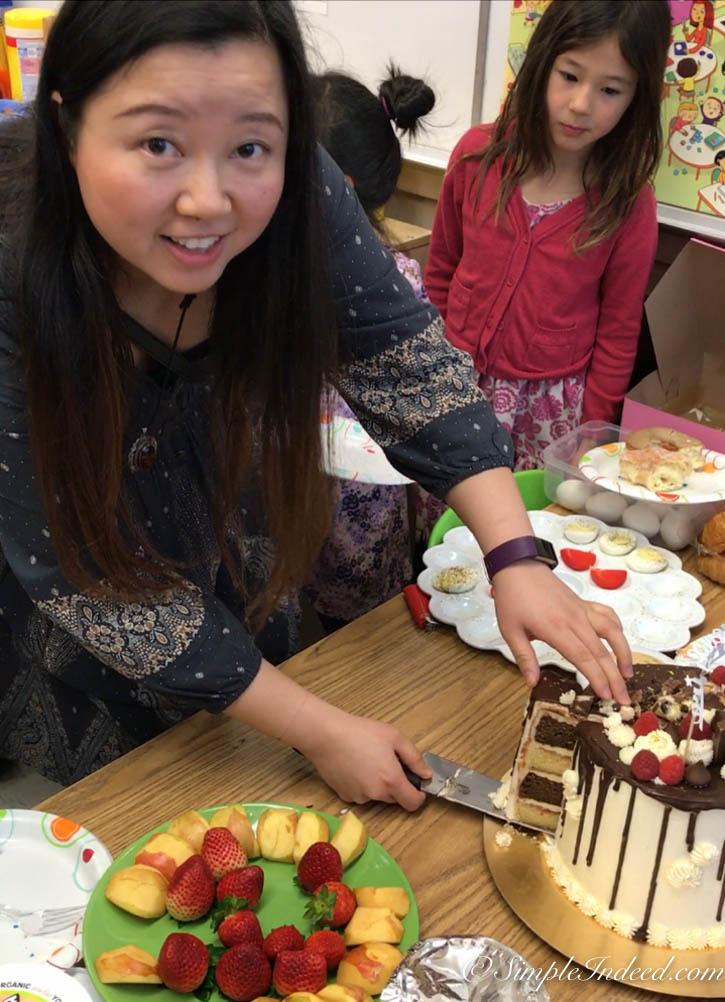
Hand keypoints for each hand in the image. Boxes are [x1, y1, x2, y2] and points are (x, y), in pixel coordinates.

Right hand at [297, 710, 430, 810]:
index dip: (418, 795)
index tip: (416, 783)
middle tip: (388, 762)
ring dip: (378, 784)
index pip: (413, 803)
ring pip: (377, 796)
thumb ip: (414, 758)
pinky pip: (361, 794)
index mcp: (392, 781)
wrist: (326, 735)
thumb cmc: (360, 732)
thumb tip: (426, 773)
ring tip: (368, 760)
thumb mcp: (394, 737)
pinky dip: (362, 784)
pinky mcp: (345, 795)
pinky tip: (354, 765)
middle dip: (397, 785)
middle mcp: (376, 794)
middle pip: (395, 798)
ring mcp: (359, 797)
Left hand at [492, 560, 631, 702]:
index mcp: (556, 629)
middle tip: (624, 699)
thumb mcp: (510, 631)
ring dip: (623, 653)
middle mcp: (575, 620)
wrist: (518, 566)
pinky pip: (607, 615)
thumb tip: (532, 683)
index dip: (598, 678)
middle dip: (614, 677)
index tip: (607, 696)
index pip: (583, 658)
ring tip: (628, 674)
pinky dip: (618, 628)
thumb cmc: (512, 598)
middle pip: (601, 651)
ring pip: (612, 631)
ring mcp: (582, 610)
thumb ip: (524, 658)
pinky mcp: (584, 603)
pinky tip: (620, 641)